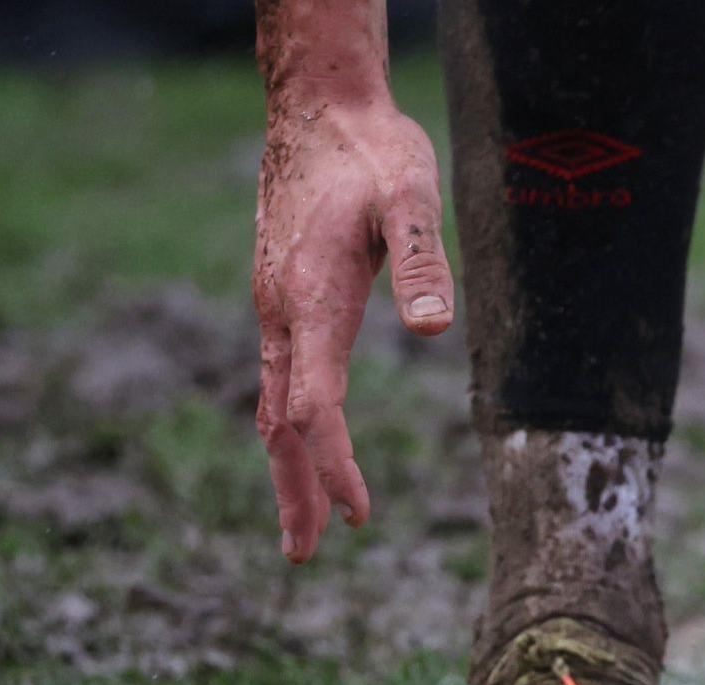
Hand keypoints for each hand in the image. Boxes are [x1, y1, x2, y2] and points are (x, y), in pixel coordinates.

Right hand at [254, 95, 453, 562]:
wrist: (317, 108)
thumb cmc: (372, 150)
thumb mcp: (411, 193)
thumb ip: (422, 257)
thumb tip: (432, 327)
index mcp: (310, 297)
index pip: (315, 404)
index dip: (335, 463)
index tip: (359, 513)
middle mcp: (281, 311)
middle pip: (280, 422)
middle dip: (297, 490)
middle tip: (306, 556)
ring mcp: (275, 306)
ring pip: (273, 404)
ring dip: (289, 468)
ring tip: (305, 530)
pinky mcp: (281, 298)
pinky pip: (278, 379)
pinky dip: (287, 427)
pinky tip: (300, 446)